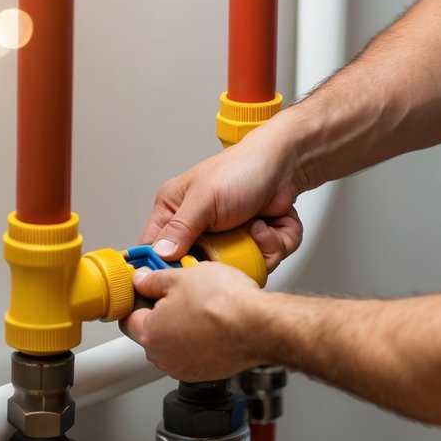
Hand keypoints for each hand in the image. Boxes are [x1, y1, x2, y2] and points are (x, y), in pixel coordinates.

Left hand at [120, 263, 266, 380]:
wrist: (260, 325)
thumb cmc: (225, 303)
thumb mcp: (182, 276)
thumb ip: (154, 279)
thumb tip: (142, 279)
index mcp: (150, 334)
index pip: (128, 318)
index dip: (136, 299)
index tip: (145, 290)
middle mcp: (164, 357)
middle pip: (152, 332)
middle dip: (161, 313)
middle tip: (178, 293)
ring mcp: (186, 368)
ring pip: (174, 344)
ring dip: (182, 328)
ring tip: (201, 307)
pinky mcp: (207, 372)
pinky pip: (195, 354)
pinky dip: (200, 341)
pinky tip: (215, 323)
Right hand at [140, 132, 304, 268]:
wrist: (285, 165)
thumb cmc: (241, 169)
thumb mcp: (205, 199)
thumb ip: (180, 228)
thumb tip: (161, 254)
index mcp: (175, 210)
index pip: (156, 247)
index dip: (166, 265)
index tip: (185, 275)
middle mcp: (199, 226)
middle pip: (201, 266)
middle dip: (226, 259)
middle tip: (235, 242)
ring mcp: (227, 236)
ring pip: (237, 267)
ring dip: (256, 250)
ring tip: (258, 226)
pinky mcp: (253, 241)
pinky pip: (264, 259)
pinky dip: (275, 243)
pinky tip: (272, 224)